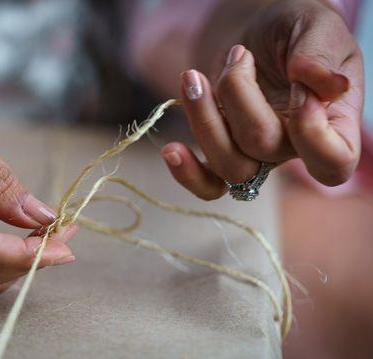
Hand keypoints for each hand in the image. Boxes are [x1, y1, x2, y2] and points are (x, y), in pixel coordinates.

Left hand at [162, 0, 362, 199]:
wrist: (252, 33)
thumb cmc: (290, 30)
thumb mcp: (312, 25)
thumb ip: (319, 53)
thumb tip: (328, 86)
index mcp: (333, 124)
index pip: (333, 162)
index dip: (314, 138)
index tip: (299, 90)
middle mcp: (294, 148)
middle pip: (263, 150)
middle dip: (239, 96)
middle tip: (238, 54)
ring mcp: (256, 156)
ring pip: (229, 165)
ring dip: (203, 119)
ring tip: (192, 76)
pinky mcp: (223, 154)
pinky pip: (208, 185)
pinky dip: (187, 173)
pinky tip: (172, 149)